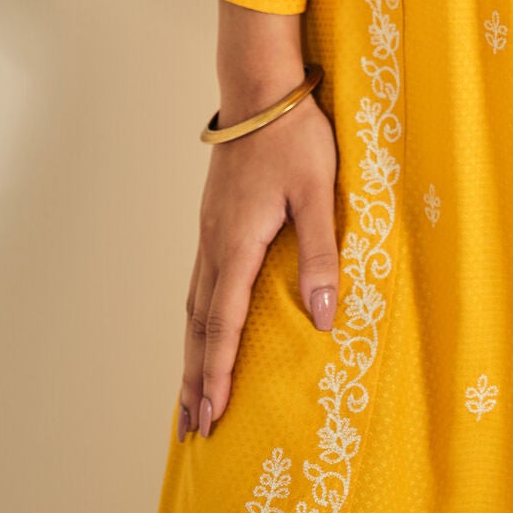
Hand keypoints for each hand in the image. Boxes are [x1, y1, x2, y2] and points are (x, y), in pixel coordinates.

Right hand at [179, 86, 338, 440]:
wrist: (260, 88)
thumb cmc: (294, 136)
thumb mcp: (317, 193)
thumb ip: (321, 254)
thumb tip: (323, 316)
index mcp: (238, 244)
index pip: (224, 324)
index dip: (218, 371)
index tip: (212, 413)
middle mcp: (215, 242)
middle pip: (199, 324)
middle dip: (196, 377)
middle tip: (192, 424)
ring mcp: (210, 229)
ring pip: (193, 304)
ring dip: (191, 351)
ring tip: (189, 389)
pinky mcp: (215, 216)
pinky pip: (198, 280)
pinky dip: (195, 317)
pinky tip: (201, 324)